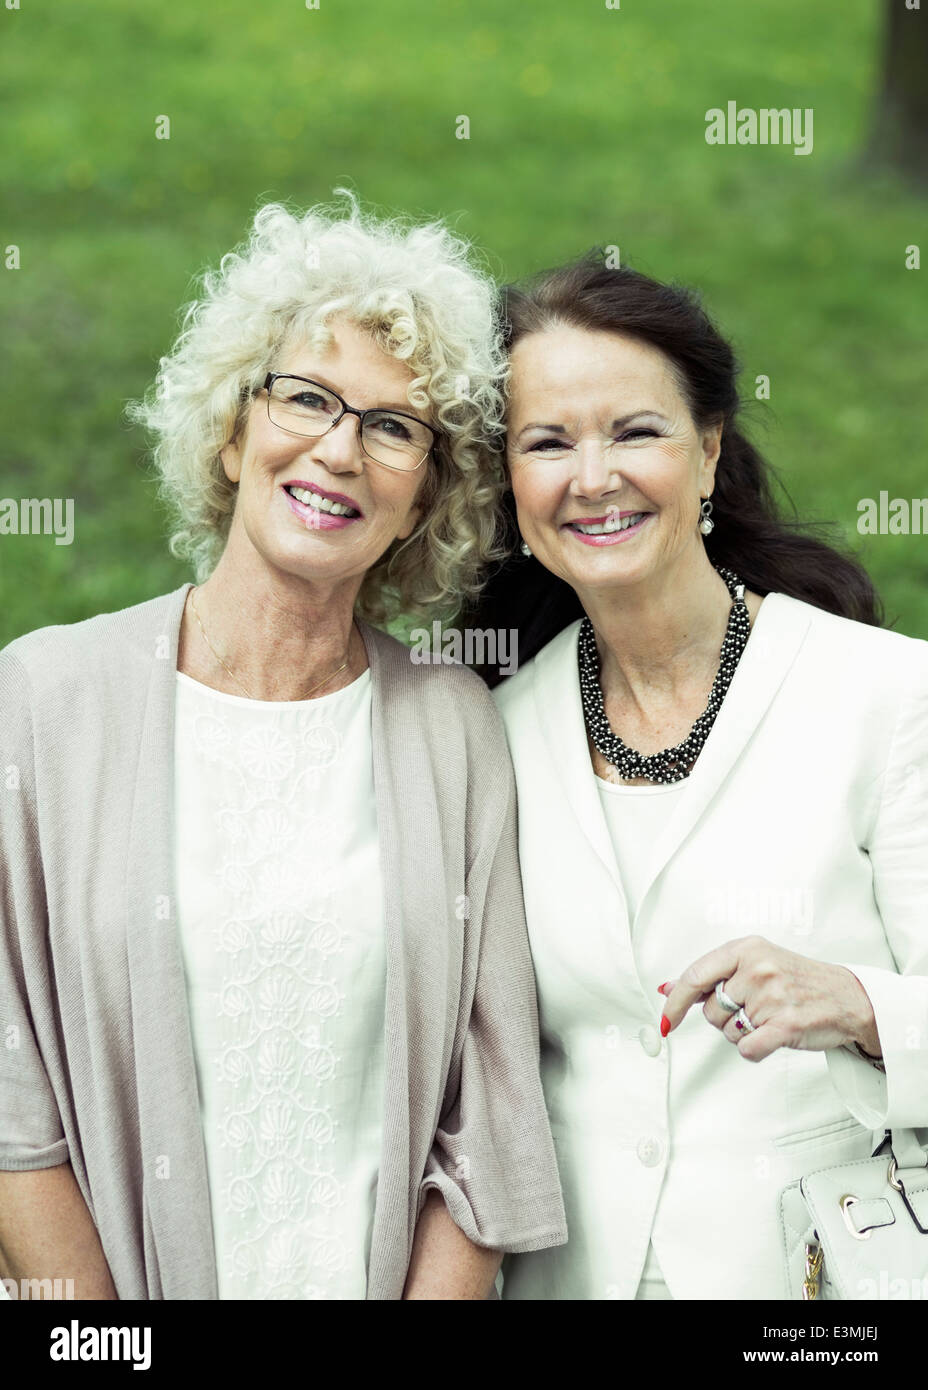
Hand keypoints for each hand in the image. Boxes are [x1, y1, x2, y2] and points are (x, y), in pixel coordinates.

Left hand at [659, 935, 881, 1062]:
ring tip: (769, 1018)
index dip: (676, 1001)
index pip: (695, 975)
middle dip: (725, 1018)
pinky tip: (771, 1037)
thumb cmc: (799, 980)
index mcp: (747, 949)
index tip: (667, 1020)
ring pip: (729, 1032)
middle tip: (754, 1009)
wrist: (848, 997)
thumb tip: (668, 988)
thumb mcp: (755, 963)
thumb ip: (712, 975)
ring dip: (744, 1033)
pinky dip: (754, 1050)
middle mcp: (758, 969)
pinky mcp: (786, 1026)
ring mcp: (773, 997)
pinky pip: (747, 1049)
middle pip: (712, 1010)